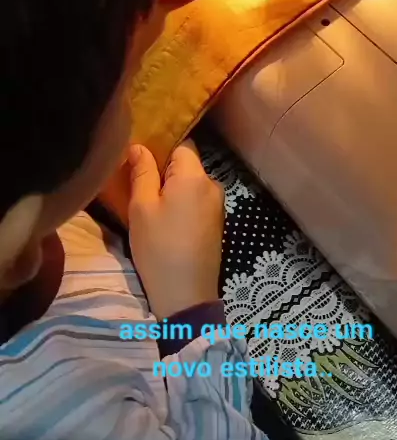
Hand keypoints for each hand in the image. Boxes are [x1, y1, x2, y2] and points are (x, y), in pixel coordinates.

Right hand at [128, 141, 224, 318]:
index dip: (159, 148)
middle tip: (136, 184)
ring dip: (171, 189)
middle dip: (164, 170)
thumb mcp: (141, 207)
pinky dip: (181, 205)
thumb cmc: (159, 247)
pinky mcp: (216, 224)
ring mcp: (218, 206)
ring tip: (148, 205)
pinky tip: (165, 221)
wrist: (186, 294)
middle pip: (187, 165)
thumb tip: (139, 146)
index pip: (181, 145)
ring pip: (191, 185)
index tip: (138, 160)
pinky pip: (196, 202)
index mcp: (195, 176)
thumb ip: (142, 173)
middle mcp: (212, 185)